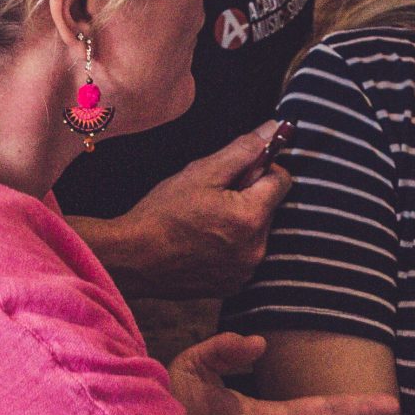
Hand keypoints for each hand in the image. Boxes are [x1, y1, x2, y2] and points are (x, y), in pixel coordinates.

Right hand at [82, 122, 293, 297]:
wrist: (132, 259)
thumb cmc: (162, 213)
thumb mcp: (201, 172)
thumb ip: (243, 150)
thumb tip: (273, 129)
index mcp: (251, 217)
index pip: (282, 181)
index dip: (263, 168)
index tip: (239, 169)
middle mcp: (256, 249)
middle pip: (269, 207)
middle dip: (249, 195)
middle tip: (213, 195)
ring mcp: (245, 271)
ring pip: (257, 231)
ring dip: (241, 220)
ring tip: (204, 219)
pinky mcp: (233, 285)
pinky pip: (244, 255)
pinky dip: (232, 245)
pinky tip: (203, 240)